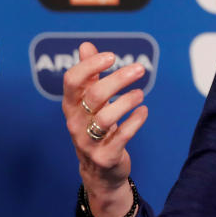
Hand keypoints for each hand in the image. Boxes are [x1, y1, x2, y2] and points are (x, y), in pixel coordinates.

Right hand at [62, 42, 148, 216]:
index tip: (112, 56)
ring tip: (141, 94)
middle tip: (140, 69)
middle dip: (119, 79)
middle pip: (94, 95)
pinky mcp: (105, 156)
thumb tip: (85, 45)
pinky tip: (144, 112)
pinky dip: (135, 122)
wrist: (99, 171)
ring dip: (127, 101)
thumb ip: (88, 74)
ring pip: (106, 118)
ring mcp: (88, 142)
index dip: (90, 65)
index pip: (72, 81)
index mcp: (71, 106)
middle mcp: (76, 123)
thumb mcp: (89, 102)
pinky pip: (121, 137)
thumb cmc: (95, 128)